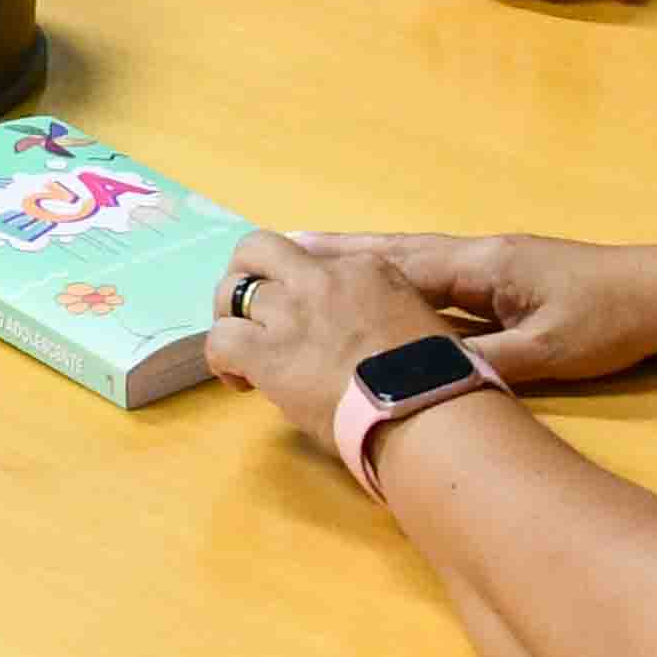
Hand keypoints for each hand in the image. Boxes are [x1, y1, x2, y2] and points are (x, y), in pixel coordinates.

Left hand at [198, 231, 452, 438]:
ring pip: (232, 289)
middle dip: (246, 274)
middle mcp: (323, 278)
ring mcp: (293, 309)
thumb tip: (357, 343)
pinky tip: (239, 382)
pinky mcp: (269, 349)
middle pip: (260, 248)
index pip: (312, 260)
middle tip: (249, 311)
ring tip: (240, 351)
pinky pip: (221, 339)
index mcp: (367, 269)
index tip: (304, 317)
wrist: (425, 408)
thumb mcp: (418, 325)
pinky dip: (221, 360)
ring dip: (230, 318)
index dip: (298, 287)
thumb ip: (381, 317)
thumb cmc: (436, 382)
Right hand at [287, 232, 656, 387]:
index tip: (293, 259)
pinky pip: (436, 278)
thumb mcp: (550, 351)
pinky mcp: (503, 279)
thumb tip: (427, 372)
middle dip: (340, 253)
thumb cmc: (609, 321)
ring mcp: (491, 264)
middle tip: (279, 249)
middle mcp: (479, 255)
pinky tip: (378, 290)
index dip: (346, 264)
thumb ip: (488, 361)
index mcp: (483, 265)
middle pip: (396, 253)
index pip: (401, 263)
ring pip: (413, 262)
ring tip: (309, 260)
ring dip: (363, 261)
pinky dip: (398, 278)